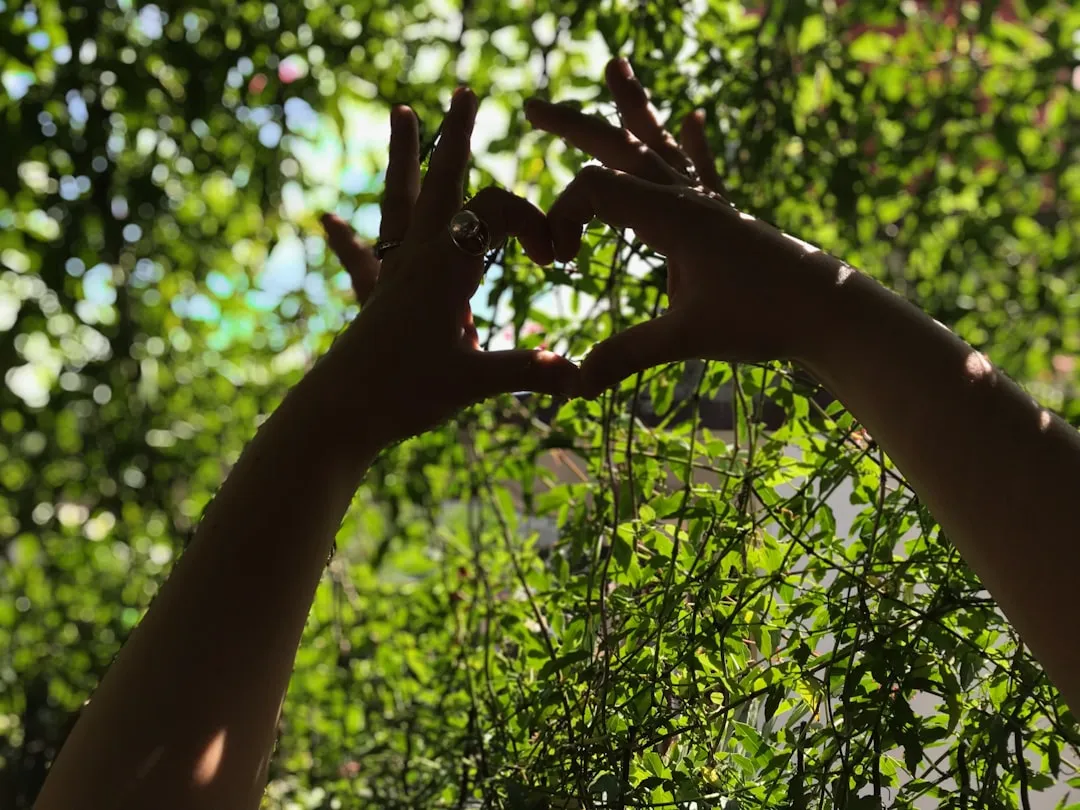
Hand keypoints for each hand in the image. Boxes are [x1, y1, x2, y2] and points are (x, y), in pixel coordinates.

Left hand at [323, 88, 579, 445]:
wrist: (340, 413)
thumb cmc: (403, 394)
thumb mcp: (472, 382)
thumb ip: (527, 371)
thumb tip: (581, 375)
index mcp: (446, 266)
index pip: (499, 212)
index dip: (534, 223)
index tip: (553, 260)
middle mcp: (418, 257)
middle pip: (441, 181)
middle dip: (456, 135)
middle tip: (463, 92)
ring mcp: (394, 273)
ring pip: (401, 200)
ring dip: (407, 157)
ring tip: (403, 114)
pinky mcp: (378, 296)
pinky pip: (364, 258)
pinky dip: (349, 239)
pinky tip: (327, 222)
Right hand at [525, 58, 843, 396]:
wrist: (831, 311)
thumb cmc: (765, 317)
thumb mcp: (689, 337)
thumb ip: (629, 354)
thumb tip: (578, 382)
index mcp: (672, 215)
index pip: (594, 189)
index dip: (562, 217)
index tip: (557, 263)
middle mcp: (688, 198)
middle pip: (620, 148)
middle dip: (575, 126)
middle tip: (533, 106)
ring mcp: (710, 204)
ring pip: (659, 147)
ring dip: (633, 111)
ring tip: (617, 66)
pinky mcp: (727, 219)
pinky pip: (702, 171)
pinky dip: (693, 145)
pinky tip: (697, 118)